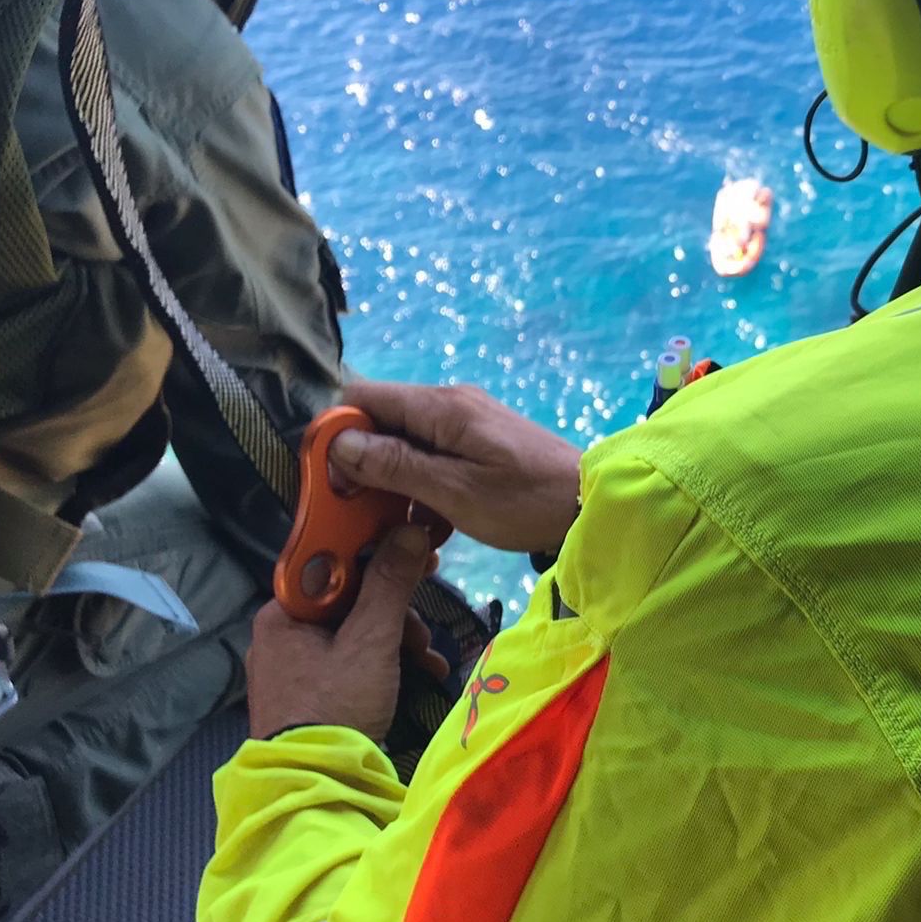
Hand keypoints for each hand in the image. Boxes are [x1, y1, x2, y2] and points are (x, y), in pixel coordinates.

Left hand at [247, 525, 445, 740]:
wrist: (314, 783)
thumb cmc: (337, 705)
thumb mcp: (371, 642)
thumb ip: (391, 584)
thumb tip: (411, 528)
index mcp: (282, 613)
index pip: (334, 564)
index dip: (380, 556)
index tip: (422, 558)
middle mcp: (280, 634)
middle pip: (349, 599)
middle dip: (395, 612)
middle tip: (426, 627)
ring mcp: (291, 667)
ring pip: (353, 631)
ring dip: (397, 640)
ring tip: (427, 661)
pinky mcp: (306, 693)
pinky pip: (348, 660)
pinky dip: (382, 663)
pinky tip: (417, 675)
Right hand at [331, 380, 582, 554]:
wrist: (591, 505)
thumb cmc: (525, 502)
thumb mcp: (453, 491)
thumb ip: (395, 465)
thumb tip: (339, 442)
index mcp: (441, 407)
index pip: (363, 397)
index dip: (337, 432)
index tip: (329, 477)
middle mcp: (450, 405)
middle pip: (382, 421)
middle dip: (363, 464)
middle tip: (360, 511)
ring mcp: (467, 424)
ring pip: (406, 445)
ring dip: (394, 483)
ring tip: (396, 523)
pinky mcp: (481, 446)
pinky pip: (435, 459)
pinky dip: (424, 487)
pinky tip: (431, 524)